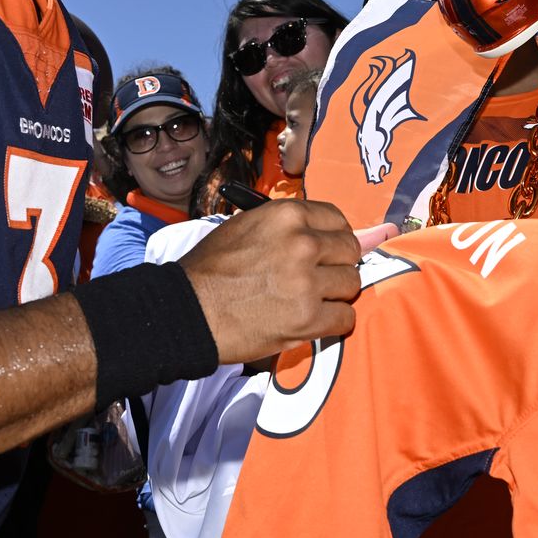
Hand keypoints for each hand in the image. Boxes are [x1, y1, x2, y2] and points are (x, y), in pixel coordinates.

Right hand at [181, 200, 389, 364]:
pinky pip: (345, 318)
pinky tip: (314, 321)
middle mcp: (302, 244)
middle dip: (337, 265)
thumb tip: (328, 234)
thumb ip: (287, 228)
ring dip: (335, 295)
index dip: (334, 237)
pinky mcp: (307, 319)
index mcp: (287, 215)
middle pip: (350, 252)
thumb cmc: (211, 269)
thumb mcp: (246, 226)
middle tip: (319, 278)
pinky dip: (334, 322)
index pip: (338, 220)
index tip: (328, 251)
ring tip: (311, 300)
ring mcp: (307, 282)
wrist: (186, 311)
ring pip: (351, 284)